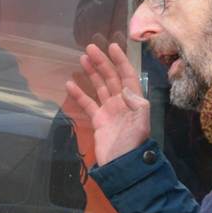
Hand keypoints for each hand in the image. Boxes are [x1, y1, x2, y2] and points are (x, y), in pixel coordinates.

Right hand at [64, 42, 152, 165]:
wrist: (122, 166)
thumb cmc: (133, 145)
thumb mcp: (141, 124)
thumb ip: (137, 104)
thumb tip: (124, 88)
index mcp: (134, 101)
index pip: (127, 76)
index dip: (120, 61)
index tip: (111, 46)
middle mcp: (121, 103)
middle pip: (111, 78)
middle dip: (102, 63)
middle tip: (90, 48)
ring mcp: (109, 111)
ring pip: (99, 87)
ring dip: (92, 73)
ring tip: (82, 59)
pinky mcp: (98, 121)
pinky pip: (87, 104)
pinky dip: (79, 94)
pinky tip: (70, 84)